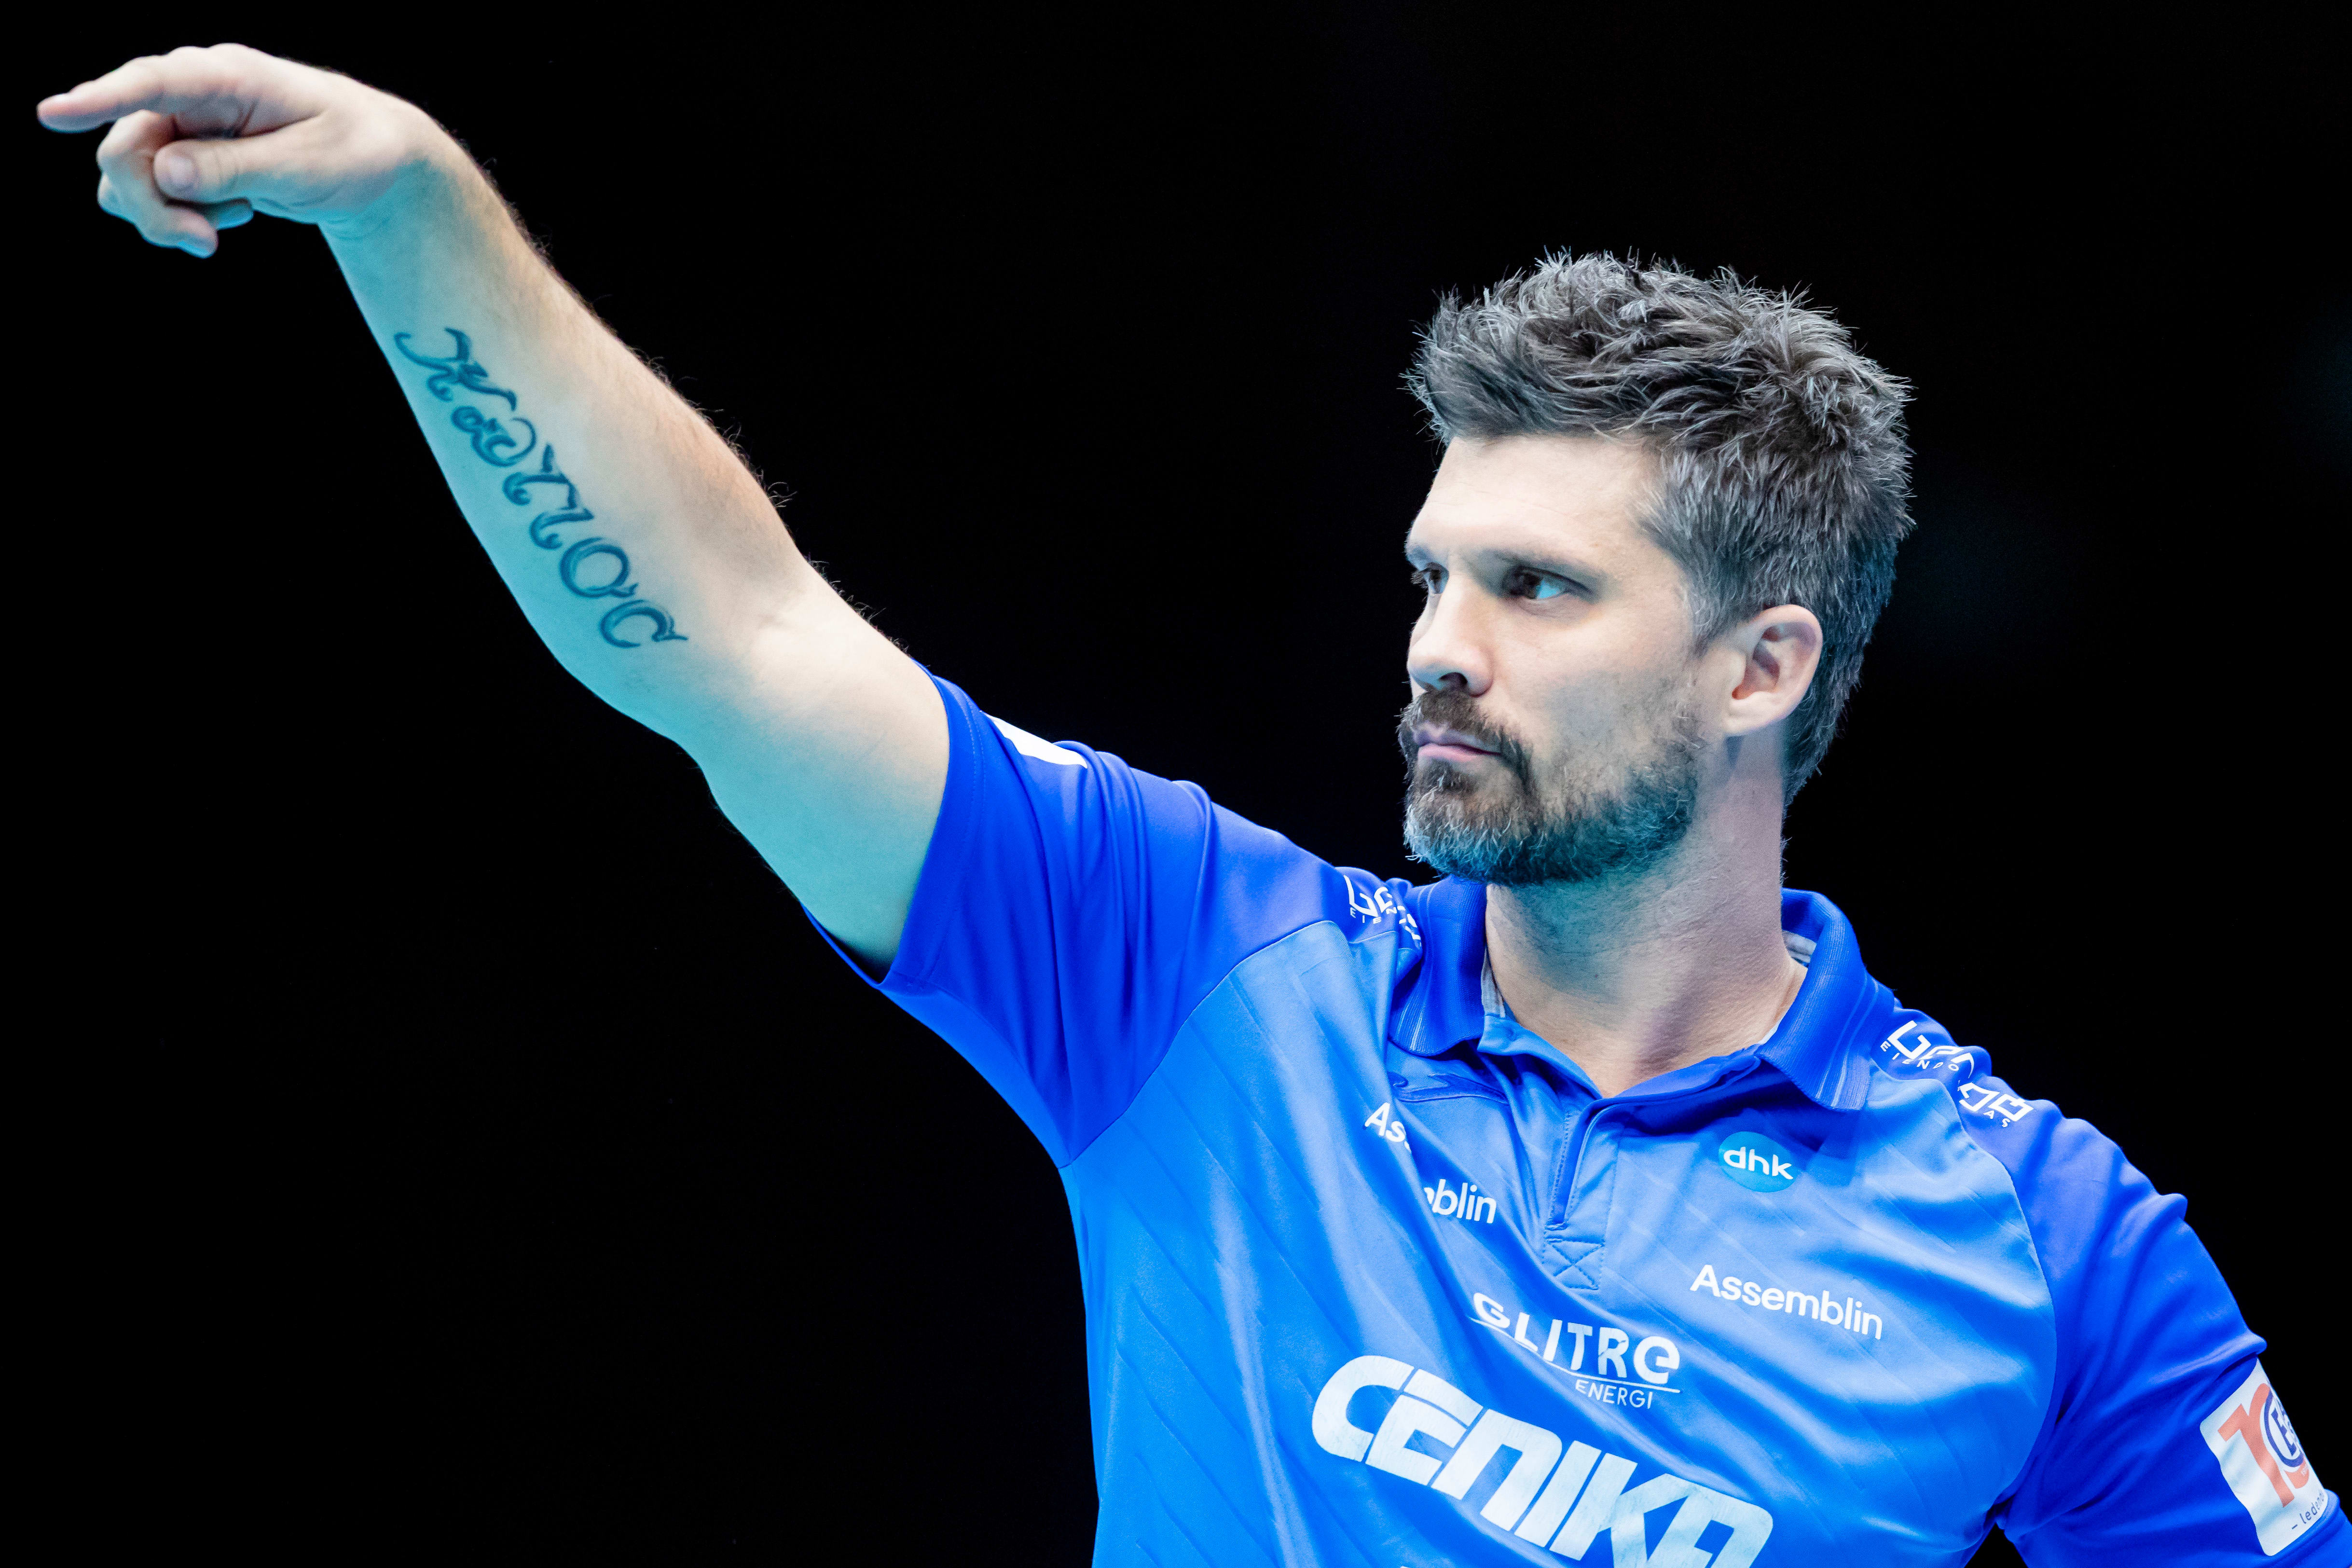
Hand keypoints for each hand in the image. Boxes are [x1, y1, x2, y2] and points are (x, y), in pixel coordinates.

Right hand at [38, 43, 445, 256]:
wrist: (372, 160)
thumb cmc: (351, 151)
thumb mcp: (307, 167)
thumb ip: (237, 169)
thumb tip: (166, 172)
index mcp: (229, 76)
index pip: (154, 83)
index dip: (101, 99)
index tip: (52, 115)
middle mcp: (193, 93)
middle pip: (127, 150)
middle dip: (153, 206)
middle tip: (206, 245)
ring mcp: (182, 123)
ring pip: (129, 176)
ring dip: (165, 216)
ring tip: (230, 226)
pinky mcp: (182, 153)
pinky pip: (148, 191)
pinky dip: (178, 216)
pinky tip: (230, 214)